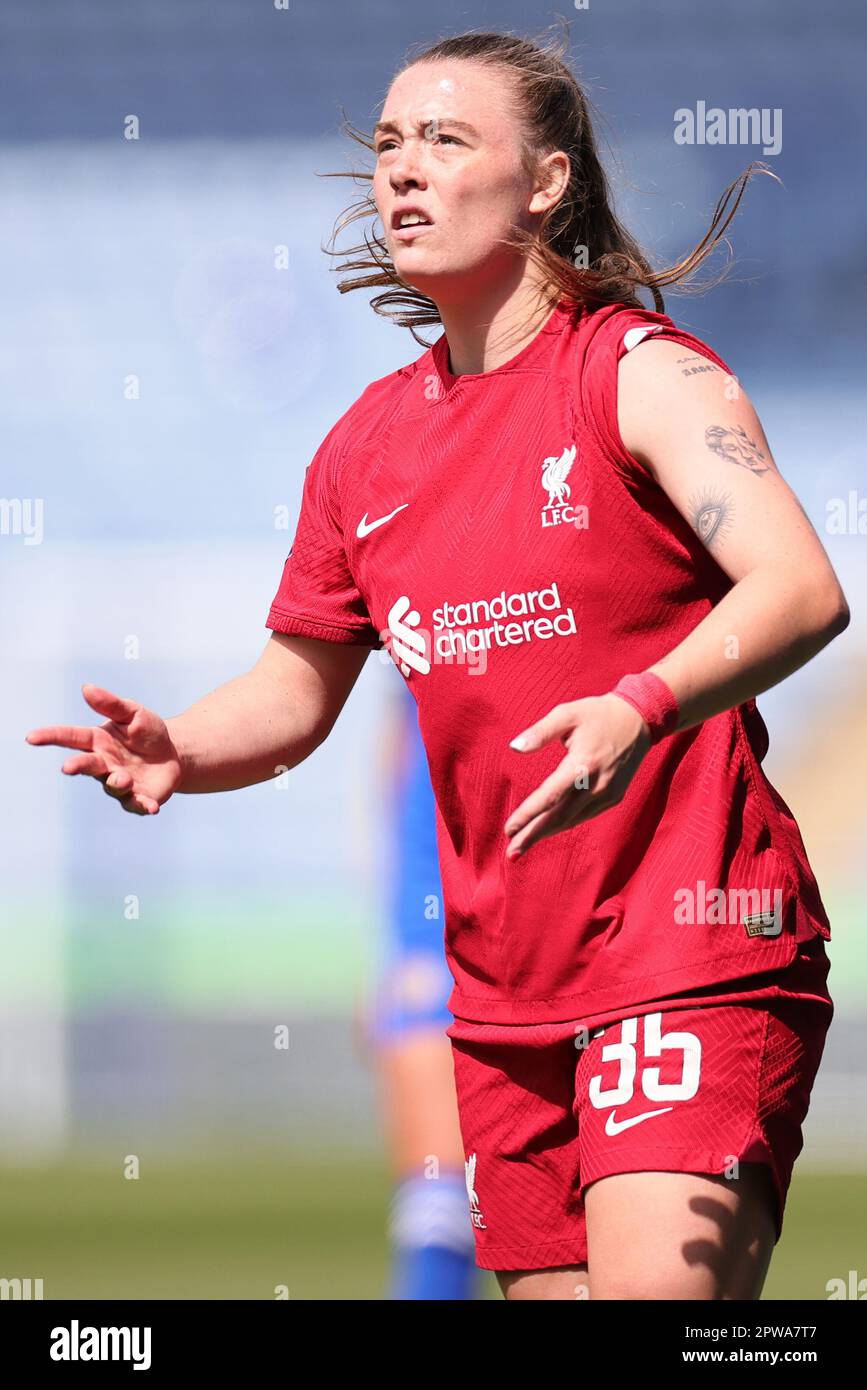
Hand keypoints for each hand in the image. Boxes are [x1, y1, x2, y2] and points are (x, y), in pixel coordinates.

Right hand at [25, 684, 182, 815]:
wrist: (173, 753)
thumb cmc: (146, 732)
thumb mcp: (133, 713)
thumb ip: (111, 704)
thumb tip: (86, 688)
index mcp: (98, 741)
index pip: (70, 737)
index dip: (50, 737)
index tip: (31, 738)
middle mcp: (104, 764)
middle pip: (86, 765)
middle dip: (77, 766)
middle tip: (68, 767)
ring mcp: (120, 783)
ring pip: (112, 786)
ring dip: (117, 782)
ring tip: (124, 778)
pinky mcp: (138, 798)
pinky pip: (138, 804)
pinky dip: (144, 806)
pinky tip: (152, 807)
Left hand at [504, 694, 651, 858]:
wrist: (639, 719)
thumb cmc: (598, 714)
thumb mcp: (567, 714)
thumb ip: (540, 732)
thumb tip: (514, 747)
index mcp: (583, 764)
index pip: (550, 796)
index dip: (528, 815)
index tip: (508, 829)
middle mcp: (596, 784)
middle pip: (559, 817)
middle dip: (533, 836)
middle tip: (511, 853)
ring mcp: (608, 793)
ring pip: (572, 820)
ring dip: (547, 833)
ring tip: (523, 845)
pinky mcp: (614, 797)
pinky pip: (584, 815)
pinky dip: (565, 823)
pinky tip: (549, 829)